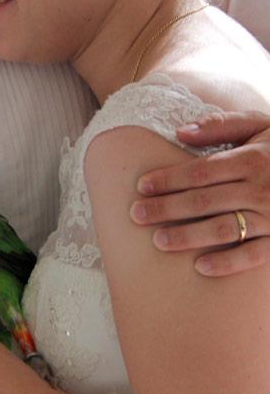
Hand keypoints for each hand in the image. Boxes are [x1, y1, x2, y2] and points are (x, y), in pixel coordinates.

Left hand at [129, 111, 269, 275]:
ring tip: (159, 241)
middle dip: (166, 209)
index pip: (200, 171)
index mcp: (252, 158)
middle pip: (204, 201)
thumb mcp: (261, 126)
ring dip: (188, 237)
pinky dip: (228, 263)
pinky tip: (201, 267)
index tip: (141, 187)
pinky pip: (254, 256)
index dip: (168, 179)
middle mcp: (261, 188)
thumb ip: (222, 126)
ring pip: (224, 229)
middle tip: (135, 216)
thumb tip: (180, 132)